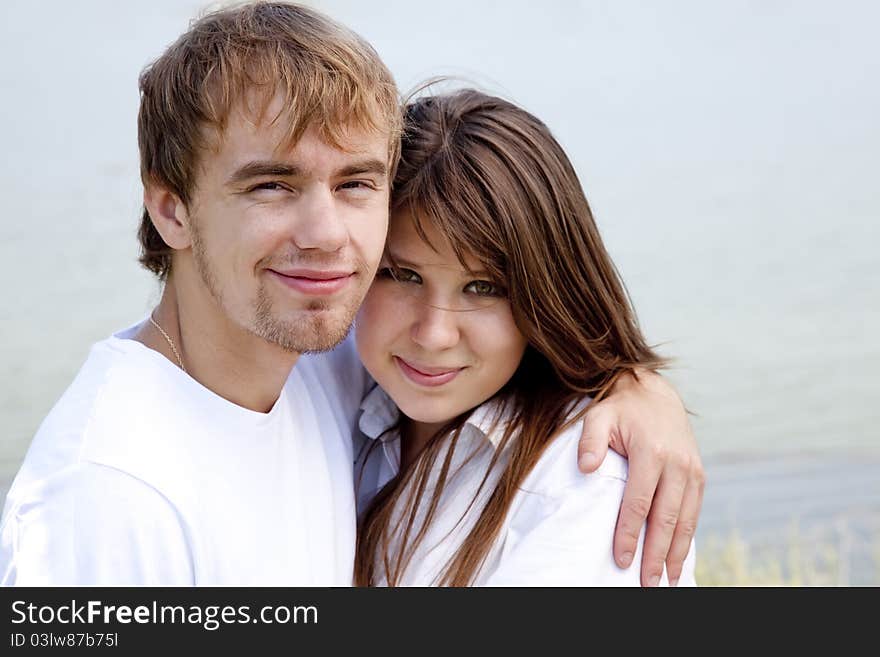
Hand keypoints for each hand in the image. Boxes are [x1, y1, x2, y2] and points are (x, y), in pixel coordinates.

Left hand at [577, 370, 703, 586]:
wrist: (654, 393)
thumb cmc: (619, 409)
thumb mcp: (598, 416)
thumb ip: (590, 441)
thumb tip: (585, 468)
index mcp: (652, 451)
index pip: (639, 502)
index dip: (630, 533)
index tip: (622, 559)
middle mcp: (677, 463)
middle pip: (666, 518)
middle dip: (656, 554)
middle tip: (647, 583)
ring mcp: (692, 469)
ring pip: (685, 520)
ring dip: (676, 552)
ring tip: (666, 580)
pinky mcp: (699, 474)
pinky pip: (694, 512)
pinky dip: (687, 537)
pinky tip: (678, 557)